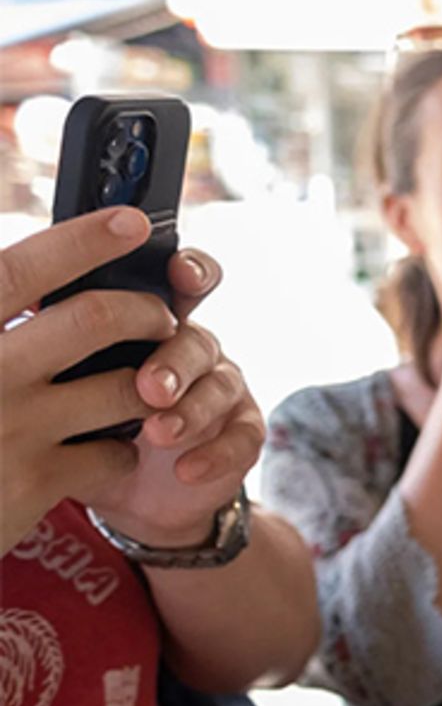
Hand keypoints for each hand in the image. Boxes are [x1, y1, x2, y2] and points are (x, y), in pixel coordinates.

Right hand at [0, 209, 169, 549]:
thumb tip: (36, 248)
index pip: (22, 269)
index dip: (82, 240)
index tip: (132, 222)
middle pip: (95, 319)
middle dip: (146, 312)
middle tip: (163, 317)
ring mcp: (10, 428)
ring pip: (123, 388)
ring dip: (148, 383)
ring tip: (145, 383)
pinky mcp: (32, 482)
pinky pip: (114, 452)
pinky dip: (122, 448)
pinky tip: (106, 447)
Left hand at [82, 247, 269, 546]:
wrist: (126, 490)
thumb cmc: (87, 424)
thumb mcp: (64, 385)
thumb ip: (61, 351)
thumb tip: (26, 325)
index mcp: (154, 324)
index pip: (184, 281)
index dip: (191, 271)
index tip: (178, 273)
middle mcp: (193, 348)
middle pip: (197, 338)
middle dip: (174, 362)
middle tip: (149, 388)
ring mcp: (221, 389)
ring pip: (221, 385)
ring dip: (193, 409)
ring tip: (159, 433)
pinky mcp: (239, 433)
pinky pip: (243, 436)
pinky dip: (218, 453)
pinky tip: (187, 469)